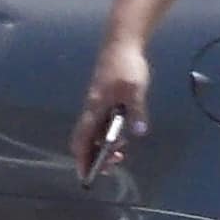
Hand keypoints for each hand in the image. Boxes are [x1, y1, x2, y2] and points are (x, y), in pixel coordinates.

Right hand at [72, 44, 152, 180]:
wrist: (121, 44)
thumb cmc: (125, 66)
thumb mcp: (135, 90)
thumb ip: (136, 112)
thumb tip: (137, 134)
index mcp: (94, 108)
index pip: (81, 139)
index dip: (82, 158)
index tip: (87, 174)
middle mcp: (92, 109)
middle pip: (85, 139)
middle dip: (94, 156)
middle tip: (112, 166)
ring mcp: (97, 105)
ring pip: (94, 132)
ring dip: (103, 146)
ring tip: (121, 153)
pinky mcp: (104, 101)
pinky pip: (102, 124)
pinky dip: (108, 135)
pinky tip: (123, 136)